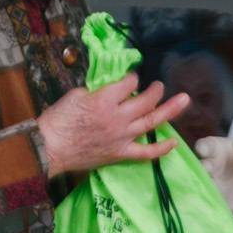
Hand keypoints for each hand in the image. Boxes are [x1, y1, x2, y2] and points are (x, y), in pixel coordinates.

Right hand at [37, 75, 192, 179]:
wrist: (49, 148)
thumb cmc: (58, 119)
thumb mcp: (76, 95)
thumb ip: (98, 91)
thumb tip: (111, 90)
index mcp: (105, 99)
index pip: (129, 83)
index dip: (132, 78)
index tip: (131, 79)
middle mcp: (118, 117)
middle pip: (146, 100)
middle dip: (155, 90)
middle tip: (159, 85)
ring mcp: (122, 137)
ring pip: (151, 121)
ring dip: (169, 109)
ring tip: (183, 99)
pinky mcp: (120, 153)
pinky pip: (146, 152)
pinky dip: (162, 148)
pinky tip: (174, 141)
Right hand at [196, 137, 232, 222]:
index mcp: (220, 150)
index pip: (205, 146)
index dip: (203, 148)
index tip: (204, 151)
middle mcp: (213, 166)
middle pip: (198, 167)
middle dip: (198, 169)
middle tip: (206, 173)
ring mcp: (215, 185)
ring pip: (200, 185)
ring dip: (198, 187)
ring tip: (202, 190)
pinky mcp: (220, 201)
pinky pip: (209, 201)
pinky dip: (205, 203)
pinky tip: (206, 205)